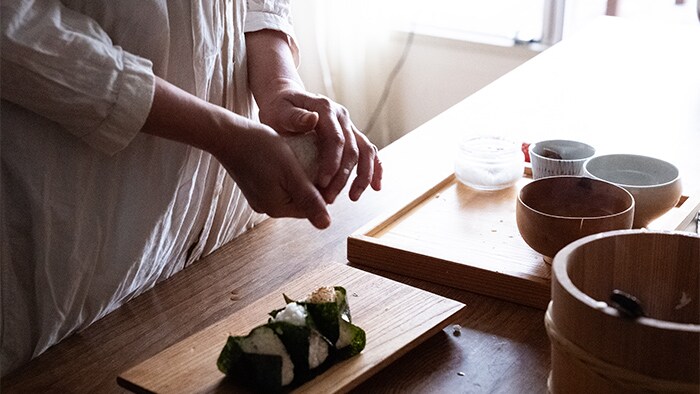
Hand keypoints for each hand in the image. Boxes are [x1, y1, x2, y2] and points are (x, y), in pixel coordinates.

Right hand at [212, 118, 330, 228]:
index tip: (328, 168)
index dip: (324, 190)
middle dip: (312, 184)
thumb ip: (309, 199)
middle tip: (318, 160)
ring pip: (290, 190)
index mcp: (276, 209)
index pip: (312, 208)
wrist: (227, 134)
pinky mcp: (254, 185)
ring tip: (305, 157)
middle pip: (300, 200)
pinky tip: (289, 158)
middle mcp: (266, 207)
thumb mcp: (290, 172)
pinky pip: (278, 184)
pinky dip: (287, 173)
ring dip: (300, 177)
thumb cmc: (260, 148)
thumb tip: (326, 225)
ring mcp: (259, 197)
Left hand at [257, 83, 382, 203]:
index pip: (336, 139)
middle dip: (343, 177)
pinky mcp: (352, 136)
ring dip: (363, 177)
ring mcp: (349, 126)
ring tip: (353, 197)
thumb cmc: (279, 108)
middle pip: (352, 149)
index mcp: (326, 110)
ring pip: (366, 151)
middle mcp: (342, 117)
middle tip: (329, 198)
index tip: (322, 183)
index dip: (332, 163)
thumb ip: (295, 117)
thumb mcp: (280, 110)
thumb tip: (312, 120)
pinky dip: (375, 169)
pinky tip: (375, 187)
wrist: (285, 99)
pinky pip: (369, 152)